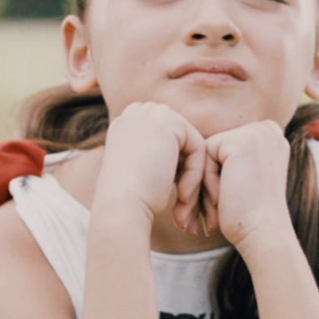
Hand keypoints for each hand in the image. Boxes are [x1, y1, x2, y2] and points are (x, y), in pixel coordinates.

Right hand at [95, 102, 209, 233]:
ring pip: (191, 145)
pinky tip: (182, 196)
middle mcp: (135, 112)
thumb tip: (183, 155)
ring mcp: (151, 113)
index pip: (165, 142)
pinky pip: (198, 148)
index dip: (173, 170)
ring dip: (191, 176)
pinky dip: (195, 175)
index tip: (170, 197)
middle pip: (179, 140)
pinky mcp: (170, 121)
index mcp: (125, 124)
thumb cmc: (129, 200)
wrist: (120, 206)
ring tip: (183, 203)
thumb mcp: (143, 172)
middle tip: (182, 202)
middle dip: (185, 172)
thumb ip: (160, 156)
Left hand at [202, 121, 292, 250]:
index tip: (225, 204)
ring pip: (207, 155)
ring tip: (212, 212)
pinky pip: (204, 157)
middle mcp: (267, 130)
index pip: (226, 150)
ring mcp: (256, 133)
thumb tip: (205, 150)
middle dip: (209, 183)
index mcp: (271, 135)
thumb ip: (231, 159)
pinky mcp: (240, 141)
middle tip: (210, 213)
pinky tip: (221, 199)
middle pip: (216, 151)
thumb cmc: (251, 215)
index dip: (219, 179)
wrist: (263, 234)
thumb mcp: (245, 179)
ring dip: (205, 186)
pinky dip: (207, 182)